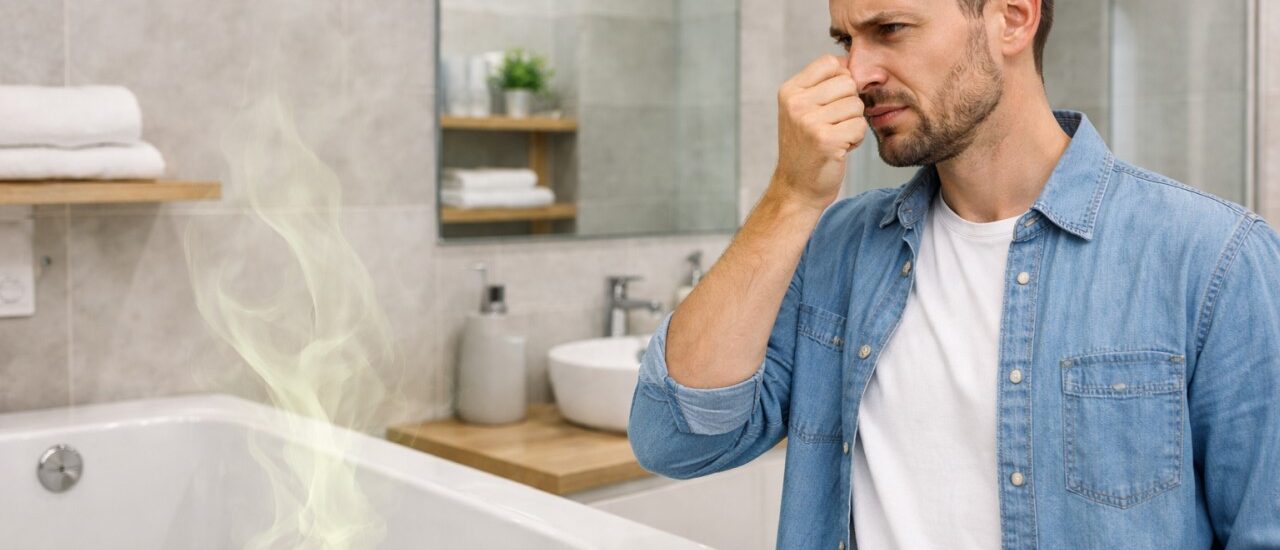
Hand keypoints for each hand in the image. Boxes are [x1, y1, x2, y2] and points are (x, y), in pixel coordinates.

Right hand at [772, 54, 867, 210]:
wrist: (796, 188)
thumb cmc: (807, 147)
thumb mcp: (803, 110)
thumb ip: (823, 85)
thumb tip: (854, 60)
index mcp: (790, 91)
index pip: (830, 62)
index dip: (842, 79)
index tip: (833, 102)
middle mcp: (796, 103)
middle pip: (848, 82)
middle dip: (849, 104)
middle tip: (833, 124)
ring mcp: (809, 122)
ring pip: (857, 105)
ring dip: (853, 123)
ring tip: (835, 137)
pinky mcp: (826, 140)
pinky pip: (860, 126)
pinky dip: (856, 139)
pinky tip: (839, 148)